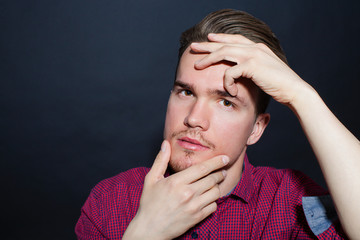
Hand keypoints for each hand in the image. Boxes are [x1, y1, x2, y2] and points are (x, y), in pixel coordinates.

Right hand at [123, 140, 228, 239]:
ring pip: (215, 192)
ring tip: (215, 184)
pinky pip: (213, 206)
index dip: (216, 162)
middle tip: (222, 171)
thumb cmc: (149, 203)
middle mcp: (187, 193)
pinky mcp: (197, 218)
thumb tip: (166, 144)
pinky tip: (208, 198)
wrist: (149, 229)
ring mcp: (193, 206)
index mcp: (176, 182)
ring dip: (217, 186)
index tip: (224, 157)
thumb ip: (161, 160)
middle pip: (212, 179)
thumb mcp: (151, 179)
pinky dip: (214, 201)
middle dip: (220, 173)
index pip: (202, 168)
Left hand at [190, 33, 314, 106]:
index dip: (220, 38)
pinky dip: (226, 81)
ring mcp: (254, 55)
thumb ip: (253, 67)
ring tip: (197, 65)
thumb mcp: (264, 71)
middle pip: (225, 43)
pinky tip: (228, 90)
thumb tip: (242, 71)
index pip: (235, 39)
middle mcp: (254, 48)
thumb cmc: (279, 85)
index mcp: (257, 48)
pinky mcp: (253, 66)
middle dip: (207, 45)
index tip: (208, 38)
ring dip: (208, 59)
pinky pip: (231, 71)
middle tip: (193, 47)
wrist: (294, 90)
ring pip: (224, 53)